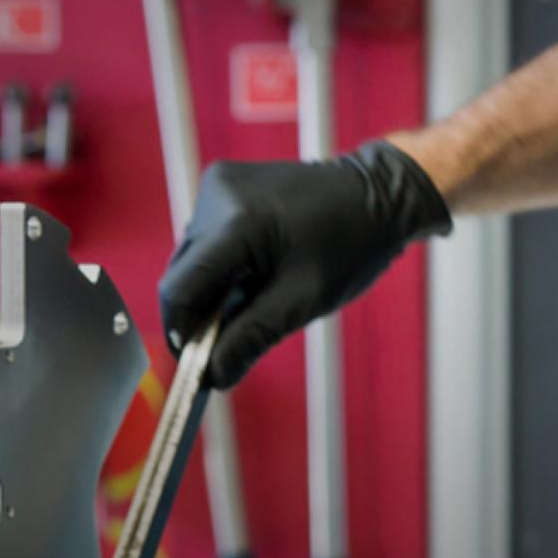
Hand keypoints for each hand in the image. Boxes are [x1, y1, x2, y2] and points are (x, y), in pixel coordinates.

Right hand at [158, 140, 451, 388]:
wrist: (377, 195)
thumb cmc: (350, 246)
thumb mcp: (302, 301)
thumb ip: (251, 337)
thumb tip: (213, 376)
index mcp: (238, 222)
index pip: (181, 287)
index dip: (182, 330)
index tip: (198, 362)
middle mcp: (218, 195)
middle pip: (181, 273)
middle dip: (198, 313)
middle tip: (227, 342)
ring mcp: (218, 184)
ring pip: (190, 257)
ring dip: (210, 287)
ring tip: (251, 300)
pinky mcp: (223, 182)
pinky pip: (205, 236)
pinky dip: (220, 263)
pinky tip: (251, 272)